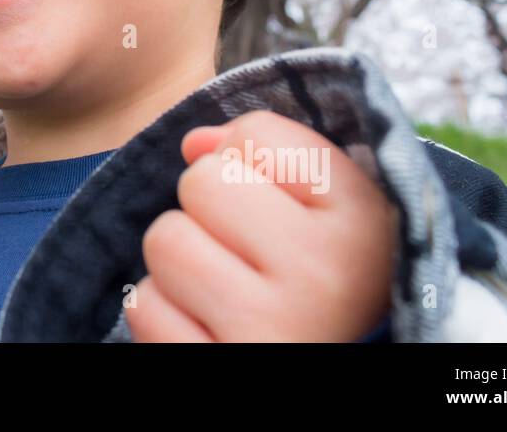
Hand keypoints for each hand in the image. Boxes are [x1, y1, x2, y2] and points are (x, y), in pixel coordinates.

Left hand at [125, 109, 397, 341]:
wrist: (326, 370)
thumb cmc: (321, 283)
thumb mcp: (328, 210)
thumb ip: (272, 154)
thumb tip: (195, 142)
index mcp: (361, 224)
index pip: (257, 135)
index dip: (251, 160)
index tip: (279, 207)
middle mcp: (323, 277)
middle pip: (201, 180)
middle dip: (208, 210)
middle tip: (247, 256)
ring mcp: (269, 328)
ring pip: (165, 239)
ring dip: (181, 263)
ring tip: (225, 292)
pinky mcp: (217, 366)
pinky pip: (145, 305)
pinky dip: (165, 313)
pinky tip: (208, 328)